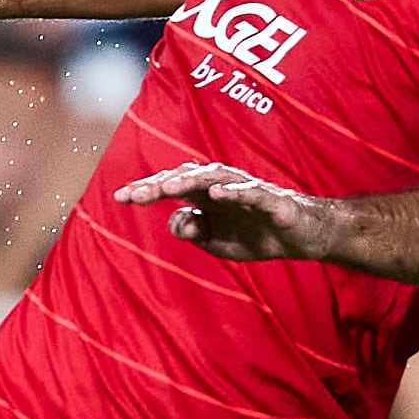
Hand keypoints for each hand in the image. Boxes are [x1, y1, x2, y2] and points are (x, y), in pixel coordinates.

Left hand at [114, 160, 330, 261]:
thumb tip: (177, 222)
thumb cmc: (254, 233)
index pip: (170, 187)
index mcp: (204, 195)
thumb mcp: (215, 241)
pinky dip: (233, 191)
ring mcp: (246, 189)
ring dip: (190, 181)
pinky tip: (216, 193)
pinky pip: (251, 192)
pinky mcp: (271, 198)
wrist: (300, 236)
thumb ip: (192, 230)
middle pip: (186, 178)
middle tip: (135, 194)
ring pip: (214, 178)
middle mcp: (221, 186)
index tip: (119, 198)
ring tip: (168, 187)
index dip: (146, 190)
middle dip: (160, 185)